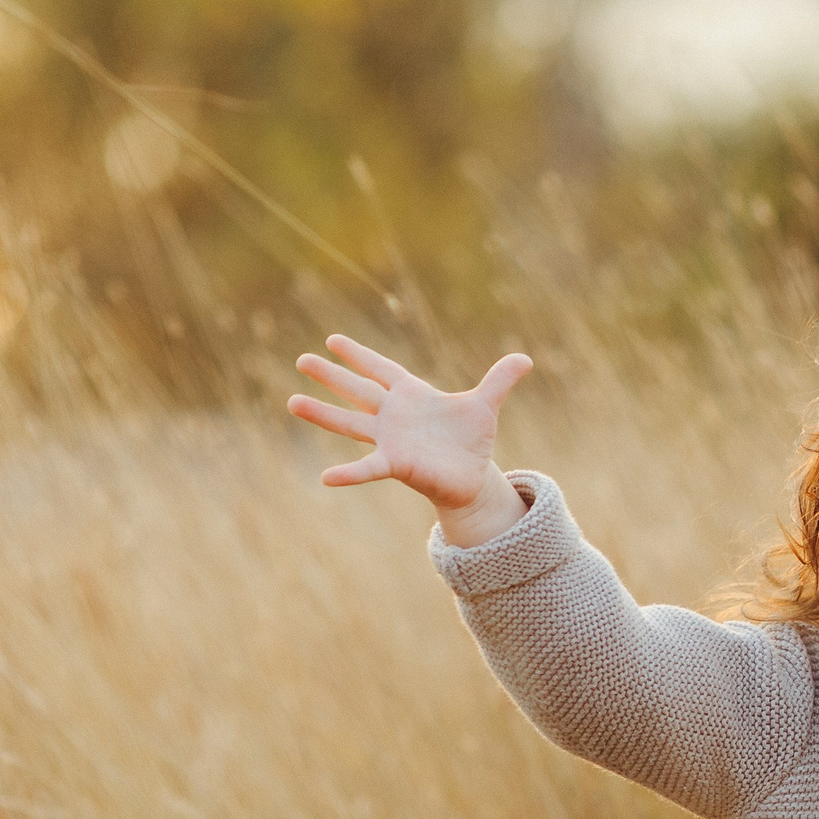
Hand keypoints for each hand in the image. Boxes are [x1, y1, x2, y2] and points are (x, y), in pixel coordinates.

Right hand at [289, 336, 533, 544]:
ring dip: (322, 414)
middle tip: (300, 360)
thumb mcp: (486, 406)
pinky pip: (367, 468)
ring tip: (291, 402)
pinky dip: (348, 474)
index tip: (333, 340)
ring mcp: (390, 440)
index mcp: (411, 395)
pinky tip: (325, 478)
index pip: (381, 369)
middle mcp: (393, 415)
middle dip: (331, 376)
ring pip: (350, 424)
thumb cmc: (470, 441)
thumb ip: (500, 380)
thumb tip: (526, 358)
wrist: (471, 479)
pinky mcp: (395, 465)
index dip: (360, 355)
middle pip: (357, 390)